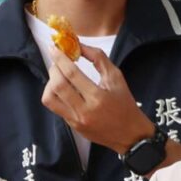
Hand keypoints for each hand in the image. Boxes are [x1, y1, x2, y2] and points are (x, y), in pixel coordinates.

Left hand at [42, 47, 158, 155]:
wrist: (131, 135)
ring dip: (50, 83)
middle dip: (54, 69)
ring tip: (58, 76)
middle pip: (58, 85)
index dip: (60, 59)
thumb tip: (79, 46)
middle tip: (57, 61)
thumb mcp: (117, 78)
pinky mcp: (72, 126)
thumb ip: (98, 59)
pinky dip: (56, 95)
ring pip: (50, 98)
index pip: (72, 74)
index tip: (54, 48)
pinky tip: (63, 89)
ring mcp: (76, 120)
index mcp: (98, 97)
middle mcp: (84, 110)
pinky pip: (56, 107)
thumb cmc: (125, 104)